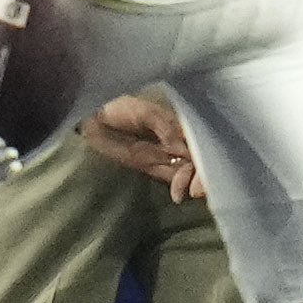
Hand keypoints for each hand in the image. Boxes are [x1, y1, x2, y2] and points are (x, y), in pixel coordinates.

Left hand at [84, 90, 202, 196]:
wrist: (96, 119)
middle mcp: (177, 140)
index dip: (206, 155)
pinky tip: (179, 194)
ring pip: (188, 170)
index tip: (202, 168)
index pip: (201, 141)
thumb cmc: (120, 109)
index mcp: (179, 123)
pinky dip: (180, 185)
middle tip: (195, 189)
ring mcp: (166, 154)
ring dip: (191, 182)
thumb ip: (165, 129)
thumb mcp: (145, 113)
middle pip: (198, 158)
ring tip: (185, 193)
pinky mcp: (154, 167)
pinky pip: (173, 177)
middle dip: (201, 174)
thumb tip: (183, 148)